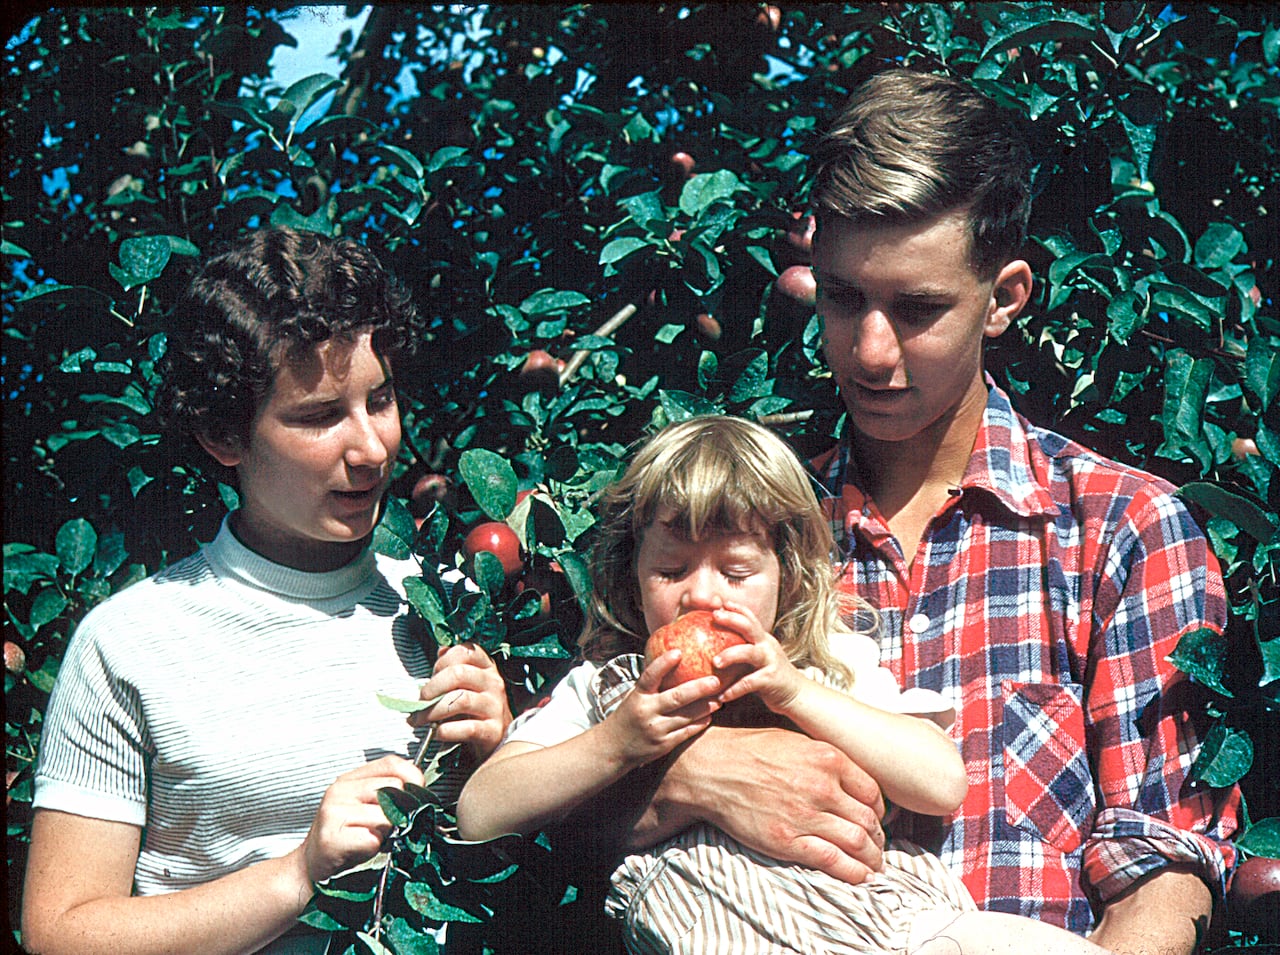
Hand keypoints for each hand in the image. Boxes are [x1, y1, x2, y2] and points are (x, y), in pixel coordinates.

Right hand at [296, 755, 423, 884]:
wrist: (311, 867)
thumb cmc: (345, 838)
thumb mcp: (366, 807)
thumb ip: (388, 794)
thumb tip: (420, 793)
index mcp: (351, 779)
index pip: (393, 764)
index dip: (413, 778)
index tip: (416, 796)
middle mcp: (340, 790)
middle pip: (394, 789)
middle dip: (398, 812)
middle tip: (384, 827)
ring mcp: (334, 811)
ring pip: (386, 816)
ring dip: (385, 833)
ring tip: (369, 838)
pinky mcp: (331, 837)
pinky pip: (372, 838)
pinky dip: (373, 848)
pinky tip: (360, 850)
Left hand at [409, 642, 512, 758]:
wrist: (497, 740)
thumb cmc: (476, 709)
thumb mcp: (468, 684)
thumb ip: (455, 667)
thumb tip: (441, 650)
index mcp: (486, 668)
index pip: (464, 652)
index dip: (442, 662)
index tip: (431, 677)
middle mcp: (494, 683)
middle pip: (459, 674)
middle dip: (433, 687)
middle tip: (421, 700)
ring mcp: (495, 707)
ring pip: (461, 701)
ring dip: (433, 711)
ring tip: (420, 720)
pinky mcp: (493, 731)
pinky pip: (467, 728)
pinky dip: (446, 731)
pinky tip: (437, 733)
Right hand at [600, 650, 721, 765]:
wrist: (614, 748)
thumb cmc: (629, 715)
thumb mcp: (634, 696)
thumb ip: (652, 684)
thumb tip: (675, 659)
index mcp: (638, 696)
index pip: (650, 676)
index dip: (663, 663)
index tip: (678, 652)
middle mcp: (646, 712)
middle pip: (676, 698)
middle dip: (698, 689)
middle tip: (715, 681)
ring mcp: (655, 730)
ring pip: (686, 717)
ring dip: (705, 707)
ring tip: (719, 699)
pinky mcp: (663, 745)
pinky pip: (686, 732)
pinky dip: (699, 723)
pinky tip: (709, 716)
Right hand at [659, 725, 886, 884]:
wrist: (710, 768)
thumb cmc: (749, 750)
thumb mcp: (794, 740)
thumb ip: (825, 759)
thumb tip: (849, 779)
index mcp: (827, 758)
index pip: (872, 791)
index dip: (879, 810)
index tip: (877, 819)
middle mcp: (821, 786)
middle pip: (868, 819)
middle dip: (877, 837)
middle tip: (877, 846)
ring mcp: (805, 815)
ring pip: (856, 842)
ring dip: (871, 858)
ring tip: (873, 865)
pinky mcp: (787, 840)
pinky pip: (832, 861)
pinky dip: (853, 872)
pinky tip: (861, 877)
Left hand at [709, 602, 805, 712]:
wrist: (796, 695)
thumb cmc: (769, 676)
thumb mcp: (757, 659)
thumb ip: (742, 650)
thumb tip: (712, 646)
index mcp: (763, 639)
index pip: (750, 618)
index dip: (737, 608)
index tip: (721, 602)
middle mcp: (768, 646)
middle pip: (749, 627)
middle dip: (731, 619)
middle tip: (714, 616)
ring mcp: (770, 661)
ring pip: (748, 653)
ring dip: (730, 655)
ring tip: (714, 662)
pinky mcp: (771, 680)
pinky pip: (749, 683)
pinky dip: (734, 690)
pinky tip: (722, 696)